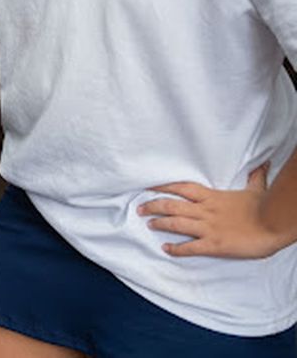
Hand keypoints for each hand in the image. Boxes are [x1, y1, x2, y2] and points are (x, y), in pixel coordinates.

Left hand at [138, 164, 287, 258]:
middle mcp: (205, 210)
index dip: (163, 186)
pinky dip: (177, 249)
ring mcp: (208, 228)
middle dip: (153, 206)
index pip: (181, 187)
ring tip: (147, 224)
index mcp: (212, 197)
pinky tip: (166, 249)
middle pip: (172, 205)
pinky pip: (190, 247)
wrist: (274, 224)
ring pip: (176, 224)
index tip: (148, 186)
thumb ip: (255, 177)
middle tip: (139, 208)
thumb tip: (262, 164)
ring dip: (159, 223)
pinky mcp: (214, 244)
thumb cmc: (265, 208)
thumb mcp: (257, 189)